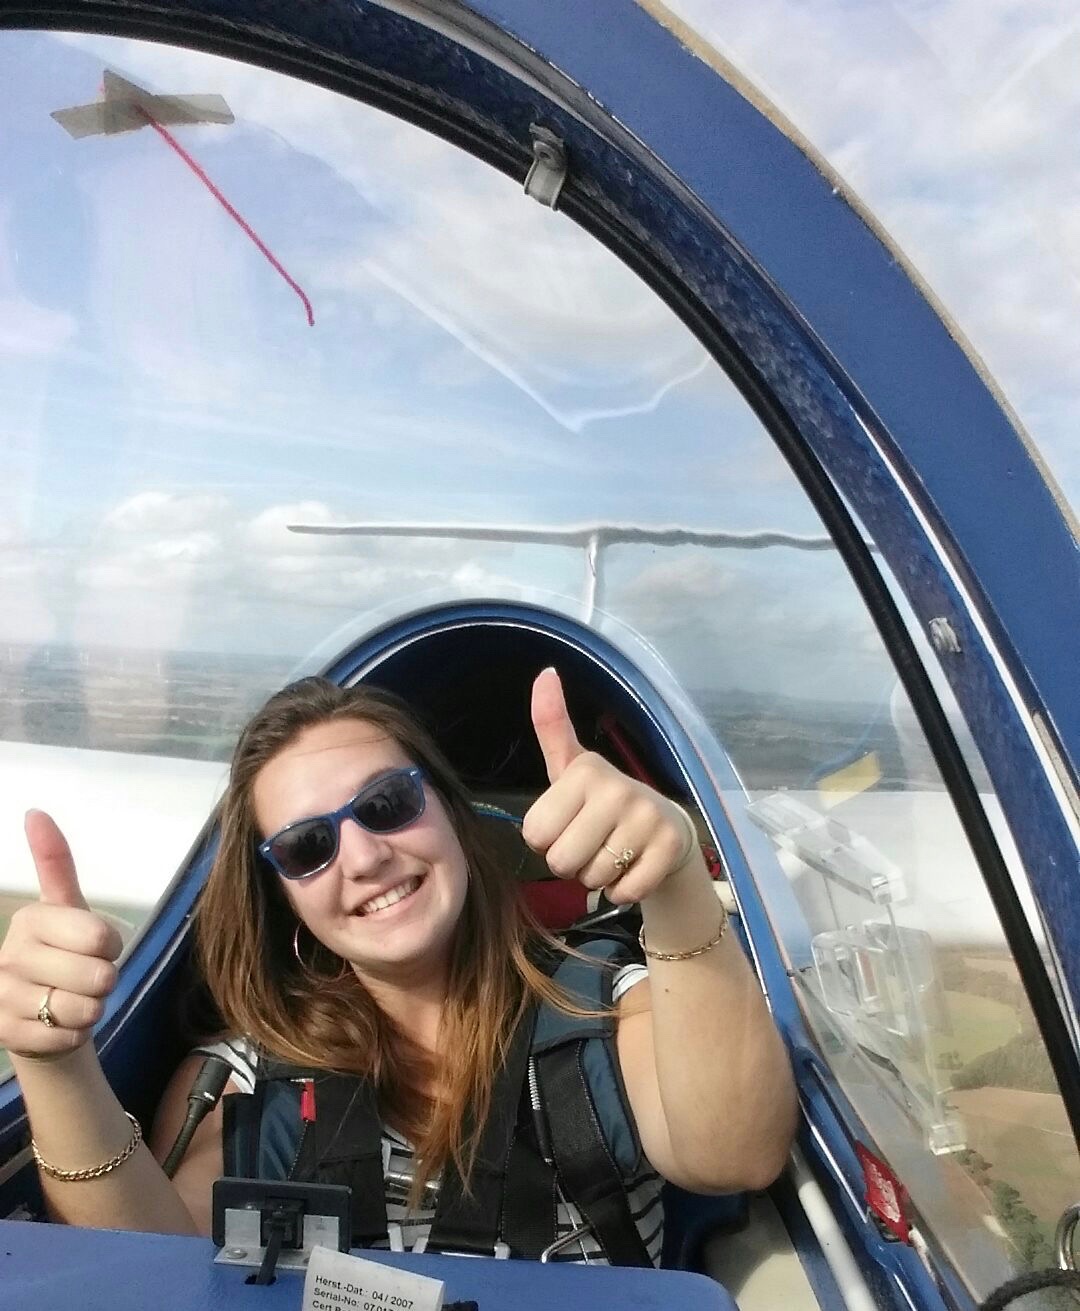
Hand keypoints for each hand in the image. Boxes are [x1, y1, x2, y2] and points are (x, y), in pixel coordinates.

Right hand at [0, 812, 122, 1058]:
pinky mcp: (6, 1035)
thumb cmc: (63, 954)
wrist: (38, 1013)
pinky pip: (67, 1038)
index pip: (99, 936)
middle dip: (105, 981)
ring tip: (74, 1001)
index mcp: (31, 919)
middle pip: (97, 976)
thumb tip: (35, 811)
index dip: (111, 946)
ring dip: (91, 1010)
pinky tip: (60, 1025)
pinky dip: (76, 1035)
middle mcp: (9, 954)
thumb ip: (54, 863)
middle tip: (89, 978)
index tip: (98, 945)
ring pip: (83, 1010)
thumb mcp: (67, 909)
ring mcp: (3, 996)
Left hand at [521, 669, 697, 904]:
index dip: (547, 838)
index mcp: (585, 769)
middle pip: (560, 860)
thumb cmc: (604, 800)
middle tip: (591, 843)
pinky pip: (623, 891)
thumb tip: (545, 672)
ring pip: (592, 878)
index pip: (535, 833)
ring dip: (597, 877)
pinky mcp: (667, 849)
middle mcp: (618, 788)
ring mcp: (646, 819)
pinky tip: (633, 868)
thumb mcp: (571, 766)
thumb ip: (552, 725)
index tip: (569, 822)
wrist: (667, 828)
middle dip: (570, 862)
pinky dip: (623, 890)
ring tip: (613, 852)